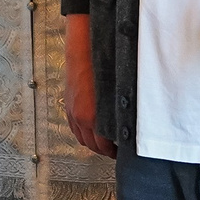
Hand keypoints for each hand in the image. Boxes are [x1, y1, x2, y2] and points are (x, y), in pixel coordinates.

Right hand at [62, 14, 114, 157]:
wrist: (83, 48)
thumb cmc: (102, 65)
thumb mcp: (117, 92)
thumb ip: (120, 111)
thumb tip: (131, 122)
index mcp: (91, 116)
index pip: (103, 145)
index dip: (114, 151)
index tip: (122, 150)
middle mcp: (79, 116)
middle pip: (92, 145)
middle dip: (104, 150)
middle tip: (116, 149)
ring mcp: (72, 111)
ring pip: (81, 138)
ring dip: (92, 143)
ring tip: (105, 142)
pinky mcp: (68, 105)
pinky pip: (73, 128)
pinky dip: (82, 134)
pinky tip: (90, 131)